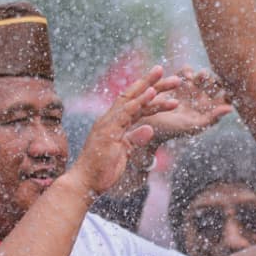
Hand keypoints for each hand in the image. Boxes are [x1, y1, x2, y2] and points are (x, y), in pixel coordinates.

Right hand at [70, 66, 179, 197]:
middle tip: (169, 72)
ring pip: (131, 100)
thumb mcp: (124, 152)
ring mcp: (108, 123)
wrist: (85, 183)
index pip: (133, 103)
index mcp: (114, 123)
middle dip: (151, 82)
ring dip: (151, 88)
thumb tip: (149, 129)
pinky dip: (139, 102)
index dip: (148, 92)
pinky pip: (126, 113)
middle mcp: (110, 118)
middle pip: (133, 95)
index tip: (163, 83)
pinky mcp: (108, 131)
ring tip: (168, 79)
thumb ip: (135, 139)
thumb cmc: (102, 170)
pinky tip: (152, 93)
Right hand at [142, 67, 233, 143]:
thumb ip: (212, 118)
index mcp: (207, 109)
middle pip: (215, 84)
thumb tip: (231, 109)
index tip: (226, 91)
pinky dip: (188, 70)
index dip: (228, 92)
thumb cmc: (171, 130)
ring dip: (203, 74)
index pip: (225, 98)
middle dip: (215, 80)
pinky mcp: (175, 81)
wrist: (148, 124)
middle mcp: (200, 98)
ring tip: (198, 77)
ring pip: (202, 75)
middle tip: (210, 81)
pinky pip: (186, 70)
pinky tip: (186, 76)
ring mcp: (188, 88)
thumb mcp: (193, 126)